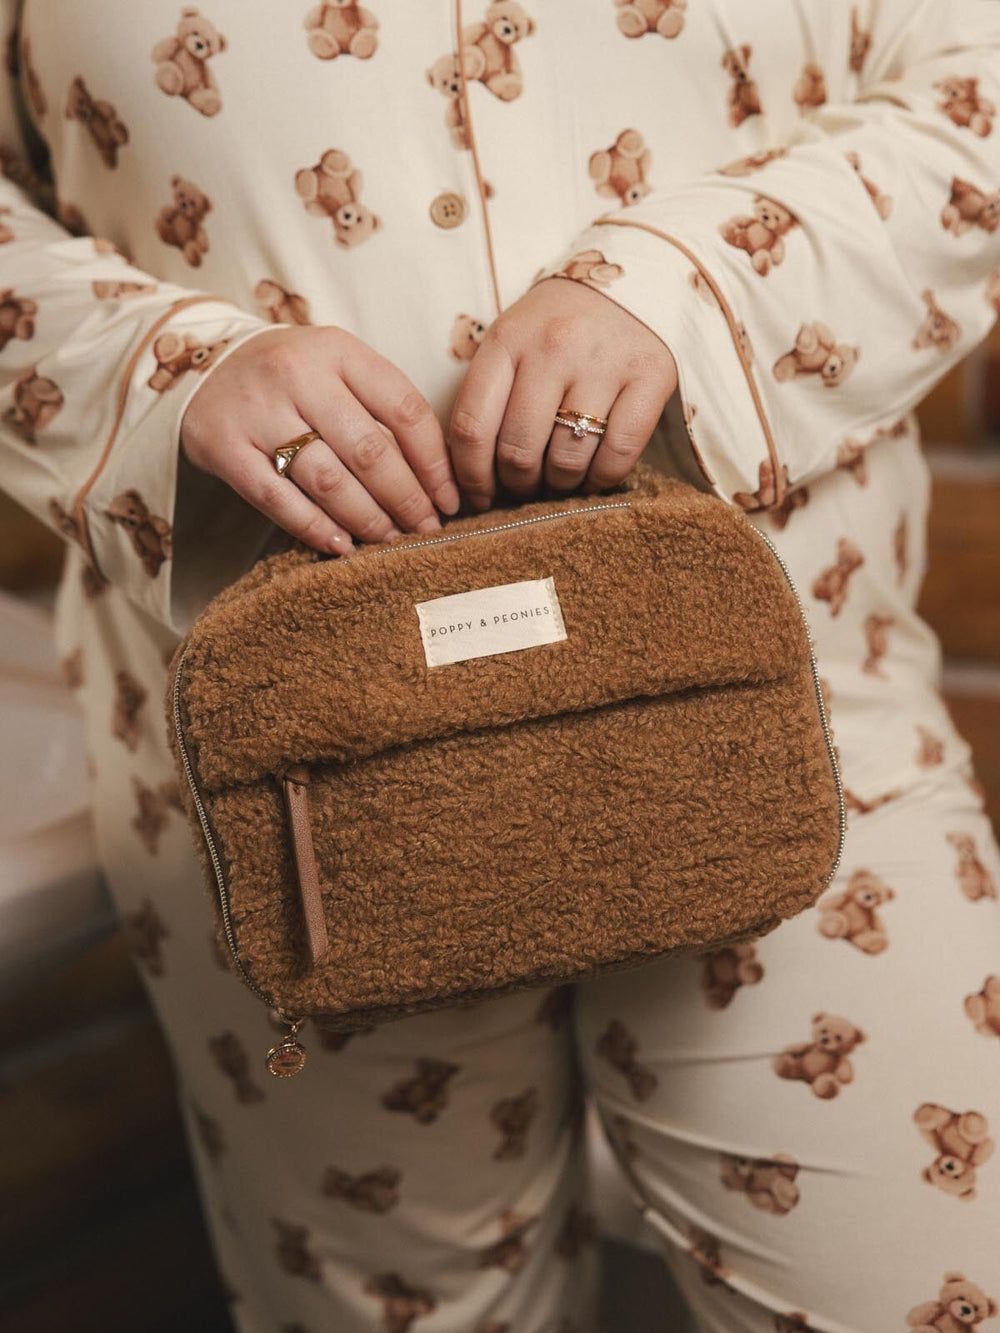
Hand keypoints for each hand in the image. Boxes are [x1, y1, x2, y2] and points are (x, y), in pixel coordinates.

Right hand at [180, 325, 461, 554]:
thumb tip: (436, 478)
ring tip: (389, 539)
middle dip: (405, 499)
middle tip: (424, 529)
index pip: (404, 409)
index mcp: (338, 350)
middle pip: (368, 450)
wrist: (204, 367)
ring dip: (366, 518)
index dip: (434, 462)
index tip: (449, 499)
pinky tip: (342, 545)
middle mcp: (297, 374)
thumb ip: (380, 406)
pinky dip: (314, 527)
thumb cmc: (291, 377)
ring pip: (326, 479)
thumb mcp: (337, 366)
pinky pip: (277, 499)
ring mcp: (257, 410)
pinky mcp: (223, 446)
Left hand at [447, 276, 677, 509]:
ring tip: (560, 482)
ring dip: (559, 487)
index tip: (480, 496)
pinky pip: (618, 455)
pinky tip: (594, 476)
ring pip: (567, 460)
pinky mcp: (651, 376)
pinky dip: (601, 480)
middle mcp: (553, 348)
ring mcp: (604, 363)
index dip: (471, 477)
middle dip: (518, 486)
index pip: (472, 427)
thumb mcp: (512, 341)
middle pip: (518, 452)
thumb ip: (489, 396)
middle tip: (526, 488)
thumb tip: (473, 475)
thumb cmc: (559, 325)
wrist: (631, 280)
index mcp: (507, 340)